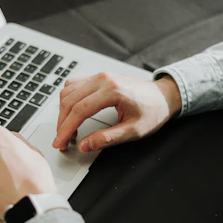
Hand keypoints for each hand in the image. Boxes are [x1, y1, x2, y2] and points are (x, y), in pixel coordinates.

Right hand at [53, 73, 181, 151]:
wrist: (164, 95)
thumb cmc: (153, 111)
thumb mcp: (133, 131)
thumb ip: (107, 139)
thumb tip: (85, 145)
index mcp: (112, 91)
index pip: (79, 110)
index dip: (66, 129)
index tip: (59, 143)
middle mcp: (103, 79)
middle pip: (69, 100)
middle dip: (62, 123)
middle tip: (61, 142)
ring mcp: (99, 76)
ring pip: (68, 91)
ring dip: (63, 112)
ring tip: (68, 131)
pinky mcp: (98, 77)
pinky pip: (74, 85)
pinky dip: (68, 101)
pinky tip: (72, 114)